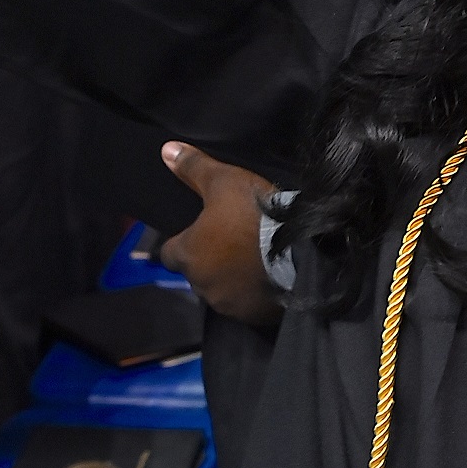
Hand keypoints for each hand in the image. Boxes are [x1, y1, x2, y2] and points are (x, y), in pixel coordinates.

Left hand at [158, 142, 283, 325]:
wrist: (300, 251)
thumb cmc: (254, 215)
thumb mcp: (224, 181)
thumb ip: (194, 168)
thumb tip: (166, 150)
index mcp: (188, 255)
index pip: (169, 253)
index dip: (183, 242)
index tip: (200, 233)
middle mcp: (201, 285)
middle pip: (198, 273)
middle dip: (211, 261)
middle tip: (235, 243)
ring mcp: (228, 304)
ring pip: (222, 291)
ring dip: (232, 279)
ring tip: (255, 261)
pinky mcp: (253, 317)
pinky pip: (247, 305)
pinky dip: (253, 294)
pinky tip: (269, 279)